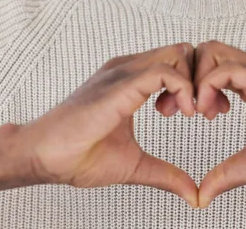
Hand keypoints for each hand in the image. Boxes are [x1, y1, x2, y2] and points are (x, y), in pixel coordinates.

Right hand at [19, 43, 198, 207]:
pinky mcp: (121, 84)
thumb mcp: (134, 164)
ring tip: (192, 113)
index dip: (196, 83)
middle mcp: (129, 68)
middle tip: (202, 111)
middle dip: (201, 78)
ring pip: (177, 54)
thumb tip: (193, 195)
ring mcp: (124, 72)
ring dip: (194, 82)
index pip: (177, 60)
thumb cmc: (79, 156)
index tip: (200, 113)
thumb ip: (165, 173)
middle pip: (182, 51)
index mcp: (132, 79)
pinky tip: (185, 112)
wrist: (44, 156)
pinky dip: (183, 88)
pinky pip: (164, 71)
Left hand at [163, 40, 245, 208]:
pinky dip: (208, 86)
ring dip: (195, 79)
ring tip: (196, 113)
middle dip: (185, 75)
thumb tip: (201, 196)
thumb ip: (226, 173)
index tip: (184, 113)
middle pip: (206, 49)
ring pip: (212, 50)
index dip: (190, 84)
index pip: (210, 63)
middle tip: (180, 111)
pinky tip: (208, 112)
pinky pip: (226, 69)